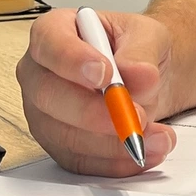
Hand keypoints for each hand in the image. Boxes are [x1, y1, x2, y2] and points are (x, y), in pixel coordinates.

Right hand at [16, 8, 178, 176]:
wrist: (146, 78)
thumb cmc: (135, 49)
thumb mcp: (148, 35)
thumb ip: (142, 52)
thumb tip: (138, 75)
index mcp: (53, 33)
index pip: (49, 44)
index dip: (72, 61)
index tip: (104, 74)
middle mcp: (39, 73)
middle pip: (48, 95)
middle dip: (92, 111)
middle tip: (134, 115)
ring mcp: (45, 113)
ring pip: (64, 136)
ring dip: (113, 143)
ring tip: (156, 136)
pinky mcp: (60, 145)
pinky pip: (81, 161)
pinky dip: (117, 162)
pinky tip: (147, 151)